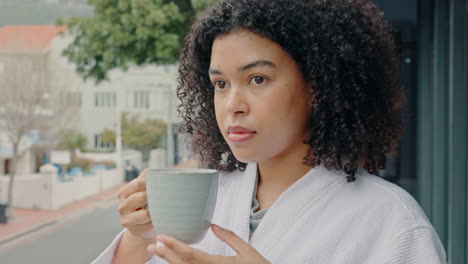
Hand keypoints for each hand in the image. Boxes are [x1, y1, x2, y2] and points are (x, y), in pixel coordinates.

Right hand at [117, 168, 156, 241]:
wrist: (143, 227)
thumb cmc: (145, 205)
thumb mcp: (143, 191)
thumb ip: (145, 180)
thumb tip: (149, 171)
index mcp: (123, 193)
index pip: (137, 184)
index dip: (150, 182)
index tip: (160, 183)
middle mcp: (122, 206)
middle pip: (141, 197)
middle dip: (153, 197)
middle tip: (161, 197)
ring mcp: (126, 220)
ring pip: (145, 214)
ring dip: (154, 211)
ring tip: (159, 209)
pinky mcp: (134, 231)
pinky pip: (149, 225)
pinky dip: (155, 222)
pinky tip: (157, 220)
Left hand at [147, 224, 269, 263]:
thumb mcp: (248, 251)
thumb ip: (230, 237)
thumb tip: (213, 225)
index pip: (191, 255)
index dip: (174, 246)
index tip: (161, 238)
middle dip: (166, 255)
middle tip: (152, 245)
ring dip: (170, 262)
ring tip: (158, 252)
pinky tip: (174, 262)